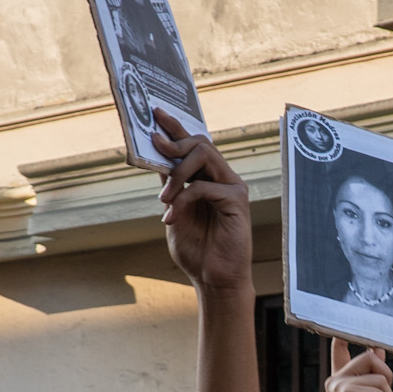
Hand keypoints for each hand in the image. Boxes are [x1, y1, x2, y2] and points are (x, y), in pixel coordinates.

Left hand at [153, 110, 250, 291]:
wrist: (213, 279)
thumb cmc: (196, 249)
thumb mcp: (174, 210)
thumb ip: (169, 185)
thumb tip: (156, 156)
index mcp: (208, 179)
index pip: (192, 145)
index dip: (175, 126)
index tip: (155, 113)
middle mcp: (222, 178)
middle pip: (200, 142)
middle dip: (174, 142)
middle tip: (155, 146)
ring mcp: (232, 187)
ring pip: (204, 155)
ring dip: (177, 173)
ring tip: (164, 199)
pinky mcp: (237, 201)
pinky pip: (205, 187)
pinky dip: (183, 199)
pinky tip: (172, 217)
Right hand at [325, 339, 392, 391]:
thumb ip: (372, 374)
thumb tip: (378, 350)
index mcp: (339, 380)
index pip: (339, 352)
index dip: (342, 338)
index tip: (342, 329)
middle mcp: (336, 380)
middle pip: (370, 357)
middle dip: (385, 377)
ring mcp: (341, 387)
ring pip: (380, 378)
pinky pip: (381, 391)